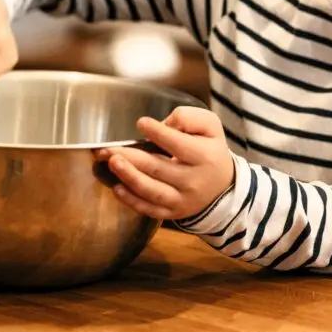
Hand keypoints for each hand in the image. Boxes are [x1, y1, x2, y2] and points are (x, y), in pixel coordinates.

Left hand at [94, 106, 234, 220]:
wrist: (222, 186)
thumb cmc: (209, 150)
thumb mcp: (210, 127)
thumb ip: (190, 118)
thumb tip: (166, 123)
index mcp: (204, 157)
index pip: (178, 145)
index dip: (159, 133)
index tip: (141, 122)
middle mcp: (193, 181)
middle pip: (158, 168)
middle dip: (131, 157)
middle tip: (108, 149)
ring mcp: (182, 200)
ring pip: (152, 191)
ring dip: (129, 177)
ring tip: (111, 163)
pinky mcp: (172, 212)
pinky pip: (150, 210)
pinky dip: (132, 201)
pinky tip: (117, 188)